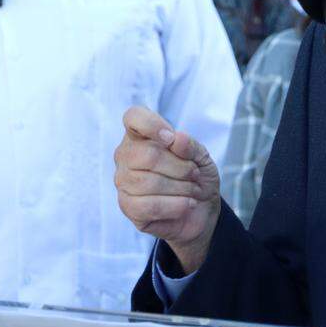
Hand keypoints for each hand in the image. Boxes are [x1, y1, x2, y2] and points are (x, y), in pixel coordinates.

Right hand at [114, 106, 220, 272]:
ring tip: (192, 190)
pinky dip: (176, 205)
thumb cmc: (196, 177)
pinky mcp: (127, 207)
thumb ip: (189, 145)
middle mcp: (126, 156)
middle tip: (194, 174)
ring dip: (182, 188)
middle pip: (148, 155)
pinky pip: (150, 205)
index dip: (152, 124)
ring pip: (149, 182)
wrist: (202, 210)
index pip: (133, 117)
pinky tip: (187, 204)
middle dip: (181, 167)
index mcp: (141, 136)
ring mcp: (123, 182)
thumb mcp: (201, 157)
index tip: (171, 138)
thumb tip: (176, 138)